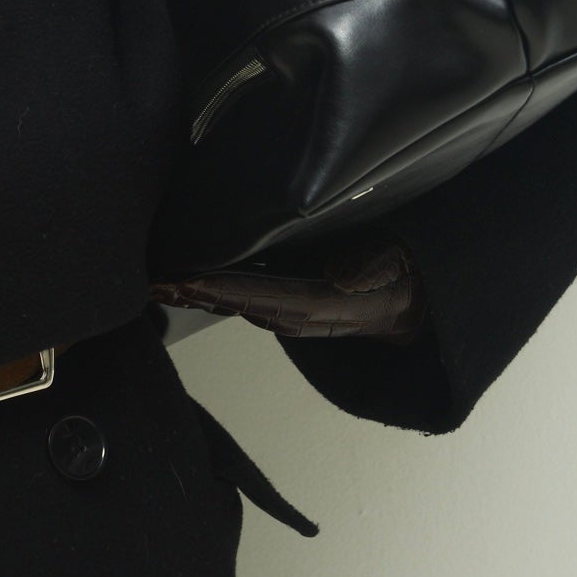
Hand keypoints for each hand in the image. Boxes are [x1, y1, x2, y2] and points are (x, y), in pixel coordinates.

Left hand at [149, 236, 430, 341]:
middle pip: (240, 305)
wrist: (421, 302)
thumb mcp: (402, 262)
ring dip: (199, 296)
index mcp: (326, 303)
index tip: (188, 282)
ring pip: (238, 305)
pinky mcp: (291, 304)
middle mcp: (304, 314)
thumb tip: (343, 276)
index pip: (266, 296)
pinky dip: (215, 292)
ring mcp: (295, 312)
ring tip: (160, 284)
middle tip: (156, 284)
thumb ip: (375, 266)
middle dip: (196, 295)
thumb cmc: (409, 274)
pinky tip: (189, 283)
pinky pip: (247, 299)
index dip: (224, 290)